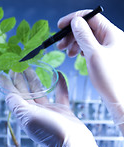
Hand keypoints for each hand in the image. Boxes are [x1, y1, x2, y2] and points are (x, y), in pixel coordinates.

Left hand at [6, 72, 105, 146]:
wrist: (74, 144)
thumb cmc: (51, 131)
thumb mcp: (29, 117)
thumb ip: (17, 105)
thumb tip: (7, 95)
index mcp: (25, 114)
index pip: (13, 96)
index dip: (8, 84)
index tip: (3, 72)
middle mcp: (36, 113)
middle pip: (26, 92)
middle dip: (20, 79)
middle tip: (17, 65)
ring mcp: (50, 112)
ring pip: (41, 92)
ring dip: (36, 79)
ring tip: (32, 66)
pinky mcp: (63, 112)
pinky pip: (61, 95)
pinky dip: (60, 85)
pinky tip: (59, 74)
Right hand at [57, 10, 123, 125]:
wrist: (118, 97)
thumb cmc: (109, 79)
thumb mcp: (93, 55)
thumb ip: (84, 36)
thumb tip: (75, 21)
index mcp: (112, 33)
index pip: (91, 17)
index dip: (74, 19)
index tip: (60, 25)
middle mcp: (111, 38)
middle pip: (88, 28)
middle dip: (72, 34)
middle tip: (60, 45)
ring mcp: (108, 48)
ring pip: (88, 38)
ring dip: (75, 43)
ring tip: (67, 53)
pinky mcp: (105, 57)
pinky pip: (91, 48)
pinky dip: (81, 50)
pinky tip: (76, 56)